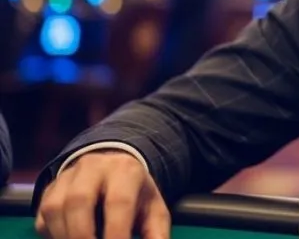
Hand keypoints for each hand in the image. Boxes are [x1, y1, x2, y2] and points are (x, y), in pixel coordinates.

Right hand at [35, 151, 169, 238]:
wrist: (112, 169)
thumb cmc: (134, 195)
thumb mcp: (153, 210)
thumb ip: (156, 234)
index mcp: (125, 170)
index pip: (118, 202)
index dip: (115, 233)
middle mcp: (93, 167)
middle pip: (78, 201)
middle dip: (83, 236)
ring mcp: (67, 177)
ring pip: (56, 209)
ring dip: (66, 237)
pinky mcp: (49, 191)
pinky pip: (43, 218)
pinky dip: (54, 236)